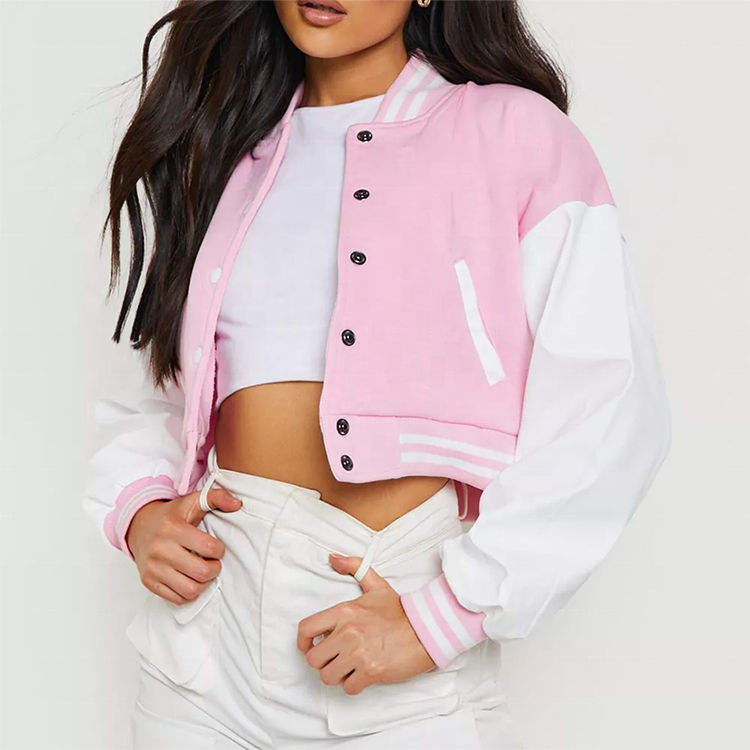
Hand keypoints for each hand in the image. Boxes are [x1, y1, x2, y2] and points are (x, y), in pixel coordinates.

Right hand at [126, 487, 241, 604]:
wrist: (139, 527)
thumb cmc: (172, 516)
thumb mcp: (192, 501)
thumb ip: (217, 497)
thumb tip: (237, 504)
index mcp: (172, 528)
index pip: (208, 547)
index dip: (219, 550)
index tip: (216, 548)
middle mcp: (160, 549)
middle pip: (201, 572)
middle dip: (214, 569)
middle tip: (213, 562)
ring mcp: (153, 568)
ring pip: (190, 590)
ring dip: (204, 584)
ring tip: (203, 572)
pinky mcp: (148, 582)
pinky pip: (177, 599)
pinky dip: (189, 593)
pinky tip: (191, 579)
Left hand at [297, 554, 435, 694]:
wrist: (427, 629)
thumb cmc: (400, 611)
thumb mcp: (377, 585)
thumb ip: (354, 567)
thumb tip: (332, 558)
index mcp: (345, 611)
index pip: (306, 628)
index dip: (303, 642)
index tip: (310, 647)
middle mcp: (348, 632)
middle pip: (314, 659)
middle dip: (323, 661)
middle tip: (336, 658)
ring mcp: (359, 653)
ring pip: (327, 676)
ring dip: (337, 675)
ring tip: (350, 667)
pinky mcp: (371, 671)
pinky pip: (348, 688)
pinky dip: (353, 685)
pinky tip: (363, 675)